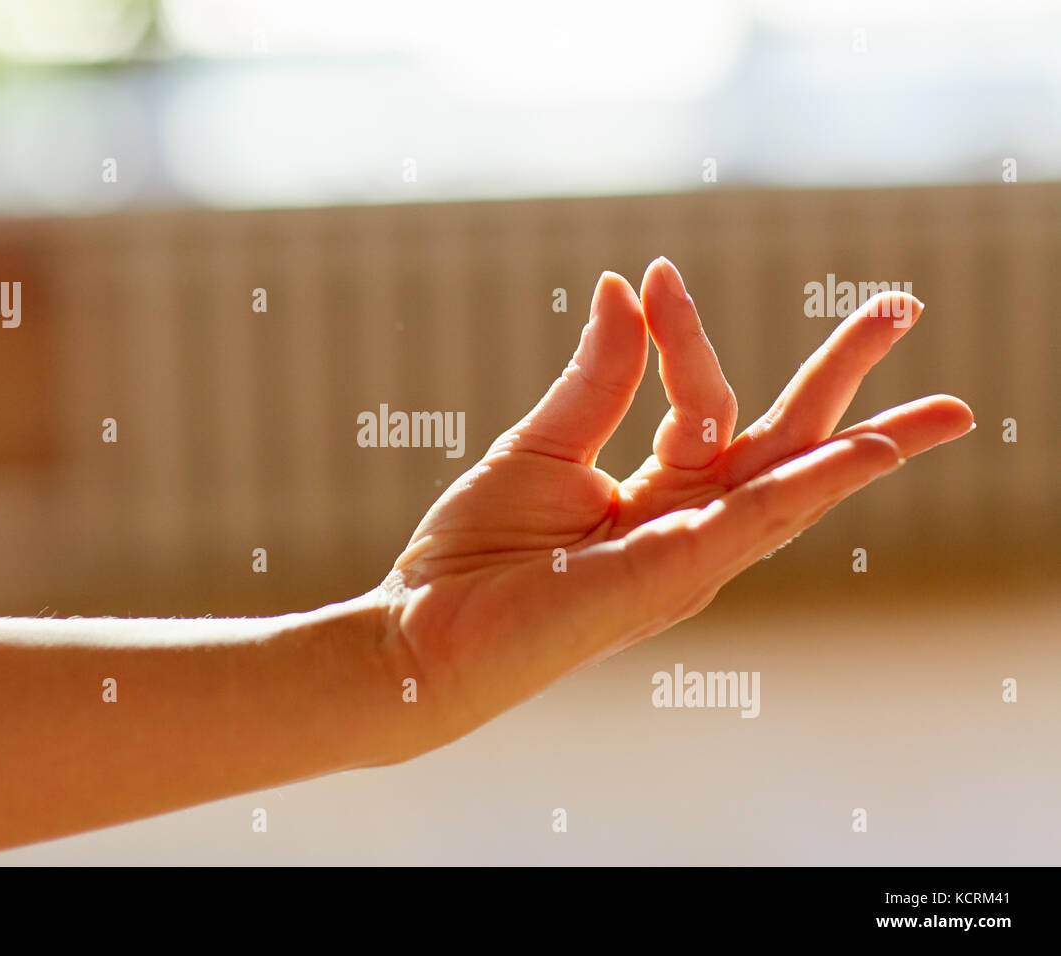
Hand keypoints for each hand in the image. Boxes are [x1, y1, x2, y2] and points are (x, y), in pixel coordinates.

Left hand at [386, 259, 972, 737]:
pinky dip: (811, 485)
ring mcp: (689, 557)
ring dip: (865, 438)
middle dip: (845, 380)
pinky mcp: (671, 577)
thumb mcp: (540, 448)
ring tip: (942, 407)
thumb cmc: (473, 556)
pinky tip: (864, 451)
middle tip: (902, 307)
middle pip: (784, 443)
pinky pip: (753, 521)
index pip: (703, 402)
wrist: (423, 633)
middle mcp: (689, 527)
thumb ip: (598, 378)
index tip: (655, 275)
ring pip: (791, 484)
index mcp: (658, 496)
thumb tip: (630, 287)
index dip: (685, 333)